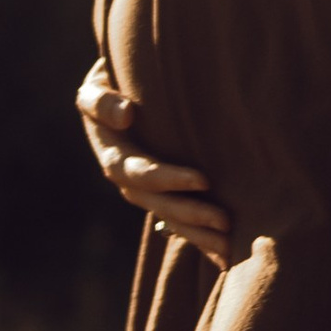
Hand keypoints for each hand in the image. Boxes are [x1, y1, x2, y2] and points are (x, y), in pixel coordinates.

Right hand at [75, 62, 231, 267]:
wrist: (125, 83)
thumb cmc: (117, 73)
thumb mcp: (100, 79)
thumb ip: (101, 98)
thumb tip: (125, 116)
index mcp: (110, 148)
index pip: (135, 170)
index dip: (166, 179)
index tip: (203, 180)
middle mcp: (123, 174)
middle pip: (155, 202)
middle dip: (189, 212)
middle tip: (225, 219)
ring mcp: (140, 188)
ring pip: (166, 217)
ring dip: (196, 233)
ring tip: (229, 243)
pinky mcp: (159, 194)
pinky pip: (176, 222)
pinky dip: (199, 239)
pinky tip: (225, 256)